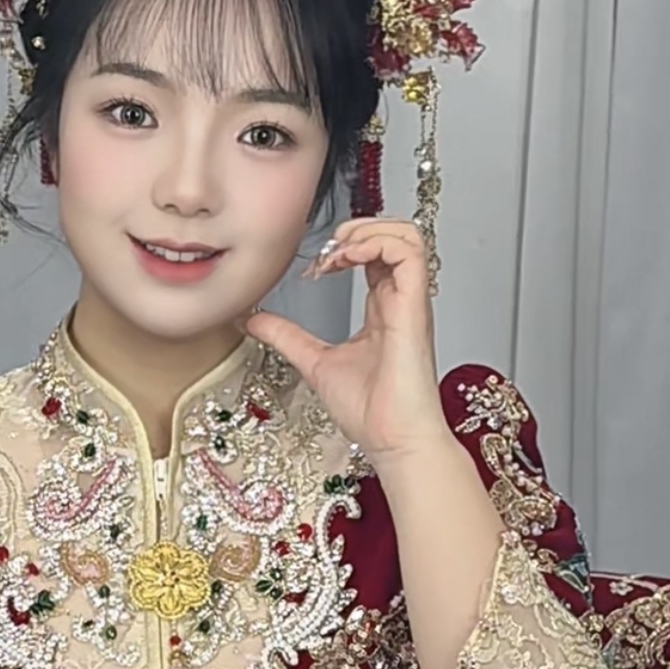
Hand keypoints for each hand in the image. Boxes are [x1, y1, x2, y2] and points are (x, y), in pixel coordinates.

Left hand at [247, 218, 449, 461]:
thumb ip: (287, 337)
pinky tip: (347, 260)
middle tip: (328, 249)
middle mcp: (400, 300)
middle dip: (359, 227)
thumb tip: (254, 320)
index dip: (346, 246)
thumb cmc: (372, 413)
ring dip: (369, 230)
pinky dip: (376, 243)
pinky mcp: (415, 307)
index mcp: (383, 309)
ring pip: (408, 236)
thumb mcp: (314, 362)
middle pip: (396, 235)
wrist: (394, 441)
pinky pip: (410, 253)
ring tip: (339, 250)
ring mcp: (411, 302)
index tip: (315, 268)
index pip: (376, 255)